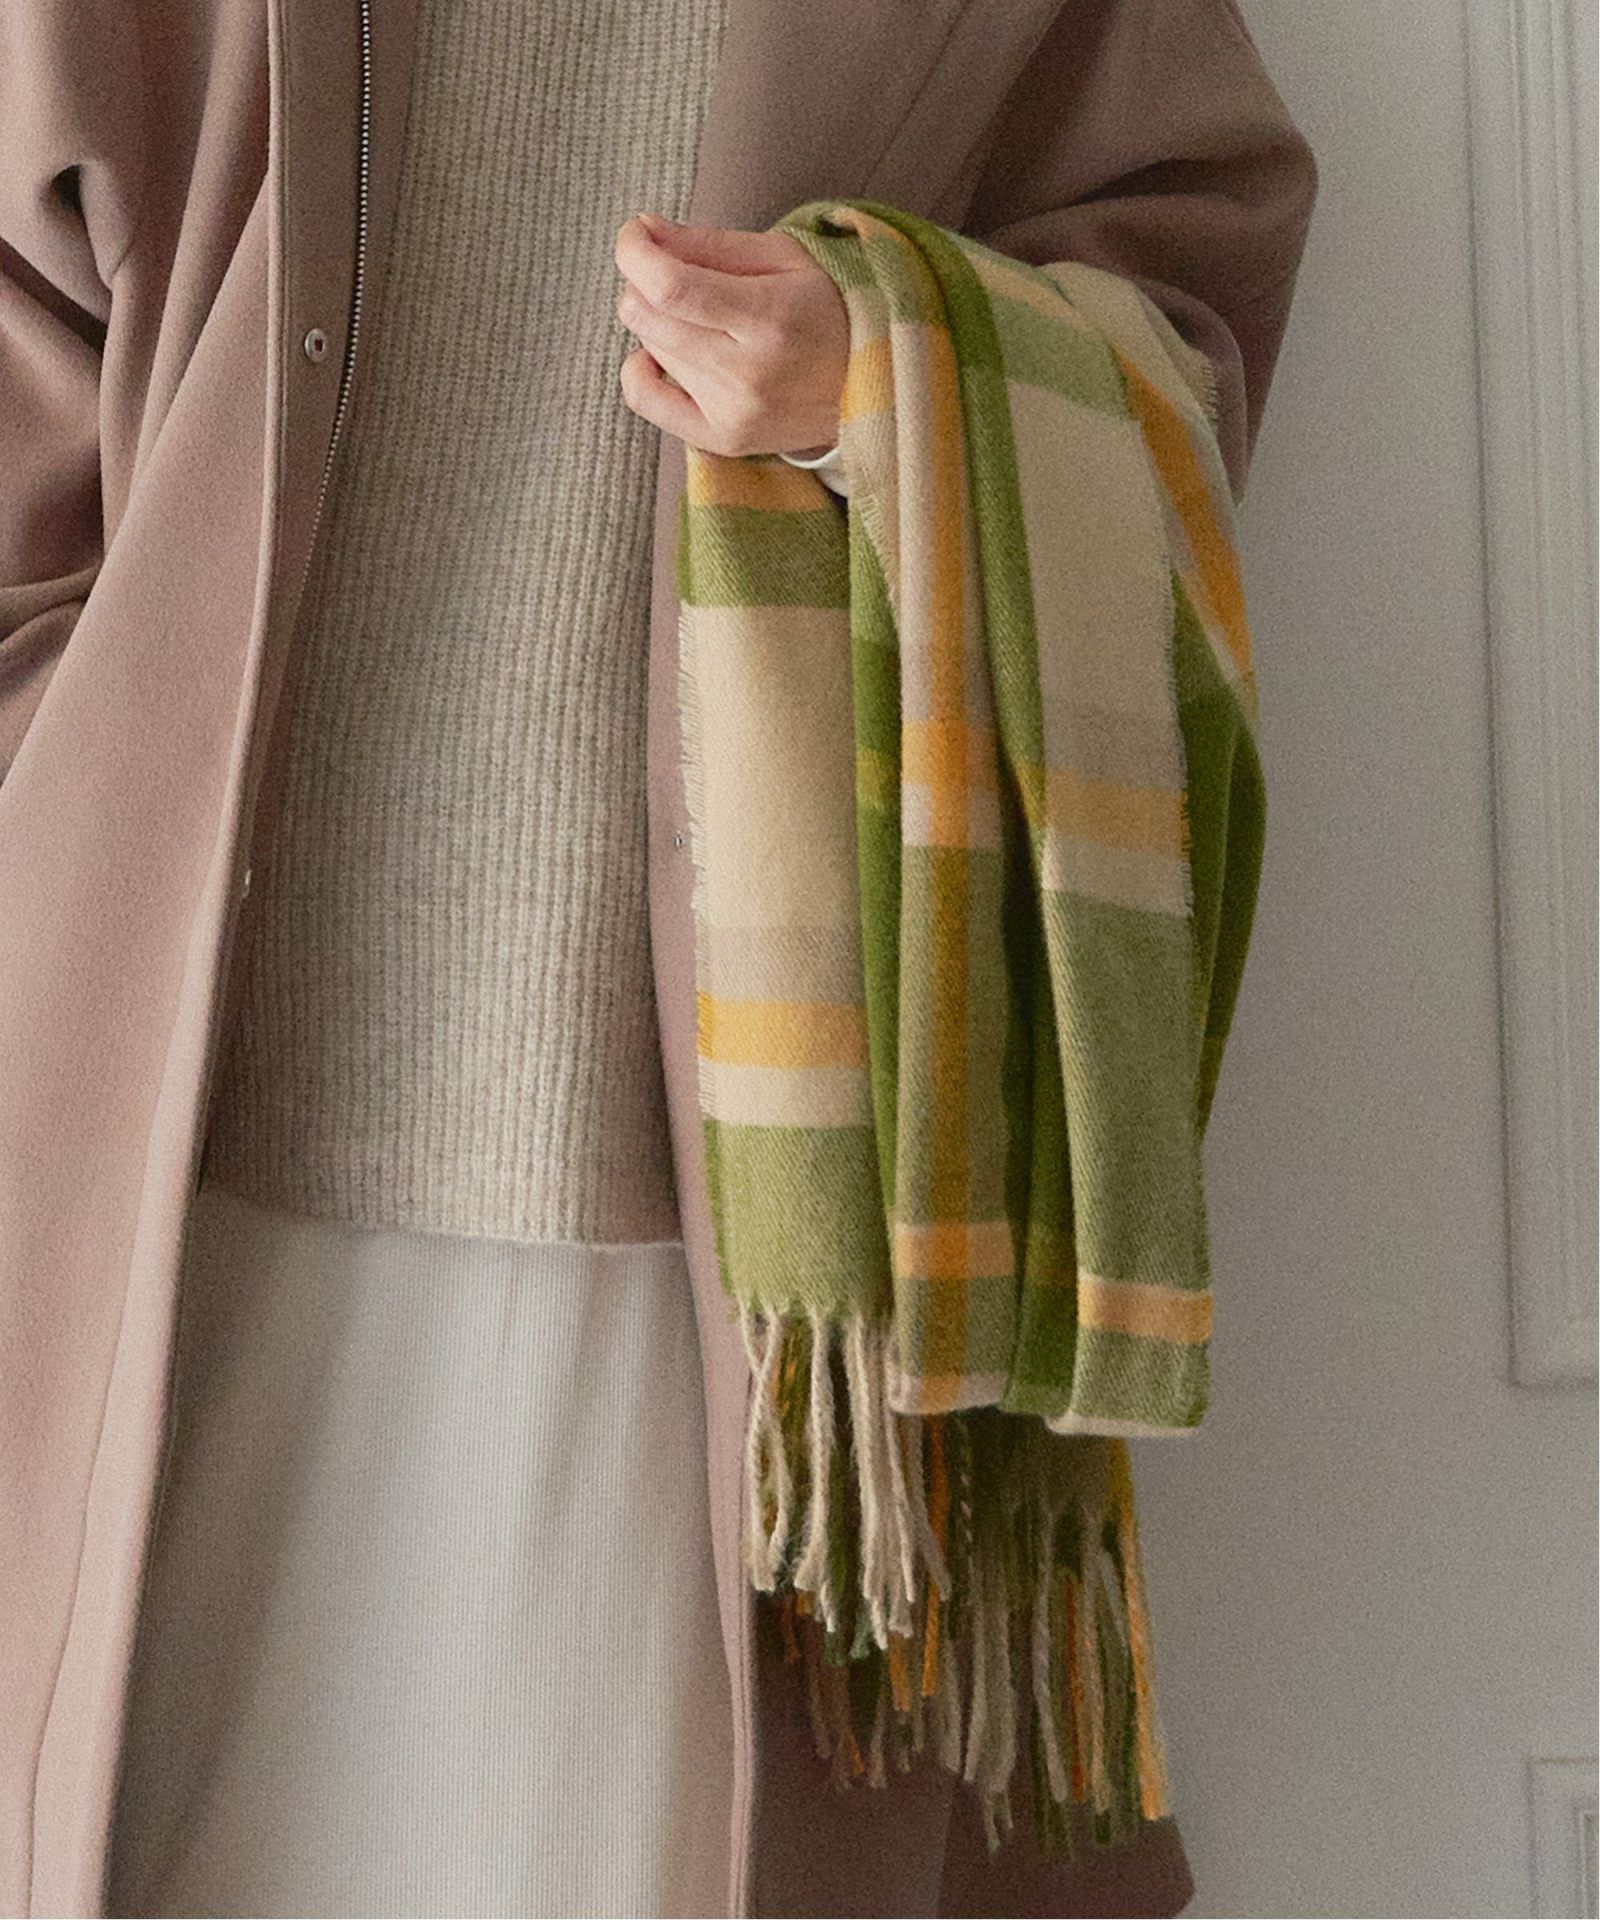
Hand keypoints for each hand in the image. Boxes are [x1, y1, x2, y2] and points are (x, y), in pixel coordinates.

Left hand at [614, 212, 847, 459]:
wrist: (871, 386)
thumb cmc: (827, 311)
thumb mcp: (783, 258)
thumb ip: (710, 244)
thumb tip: (645, 232)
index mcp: (769, 318)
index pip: (671, 286)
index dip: (635, 252)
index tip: (636, 235)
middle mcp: (747, 373)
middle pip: (649, 317)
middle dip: (645, 282)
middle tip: (674, 272)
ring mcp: (732, 412)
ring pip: (650, 347)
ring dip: (661, 322)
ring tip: (705, 320)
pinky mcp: (722, 439)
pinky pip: (646, 400)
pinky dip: (640, 370)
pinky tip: (662, 356)